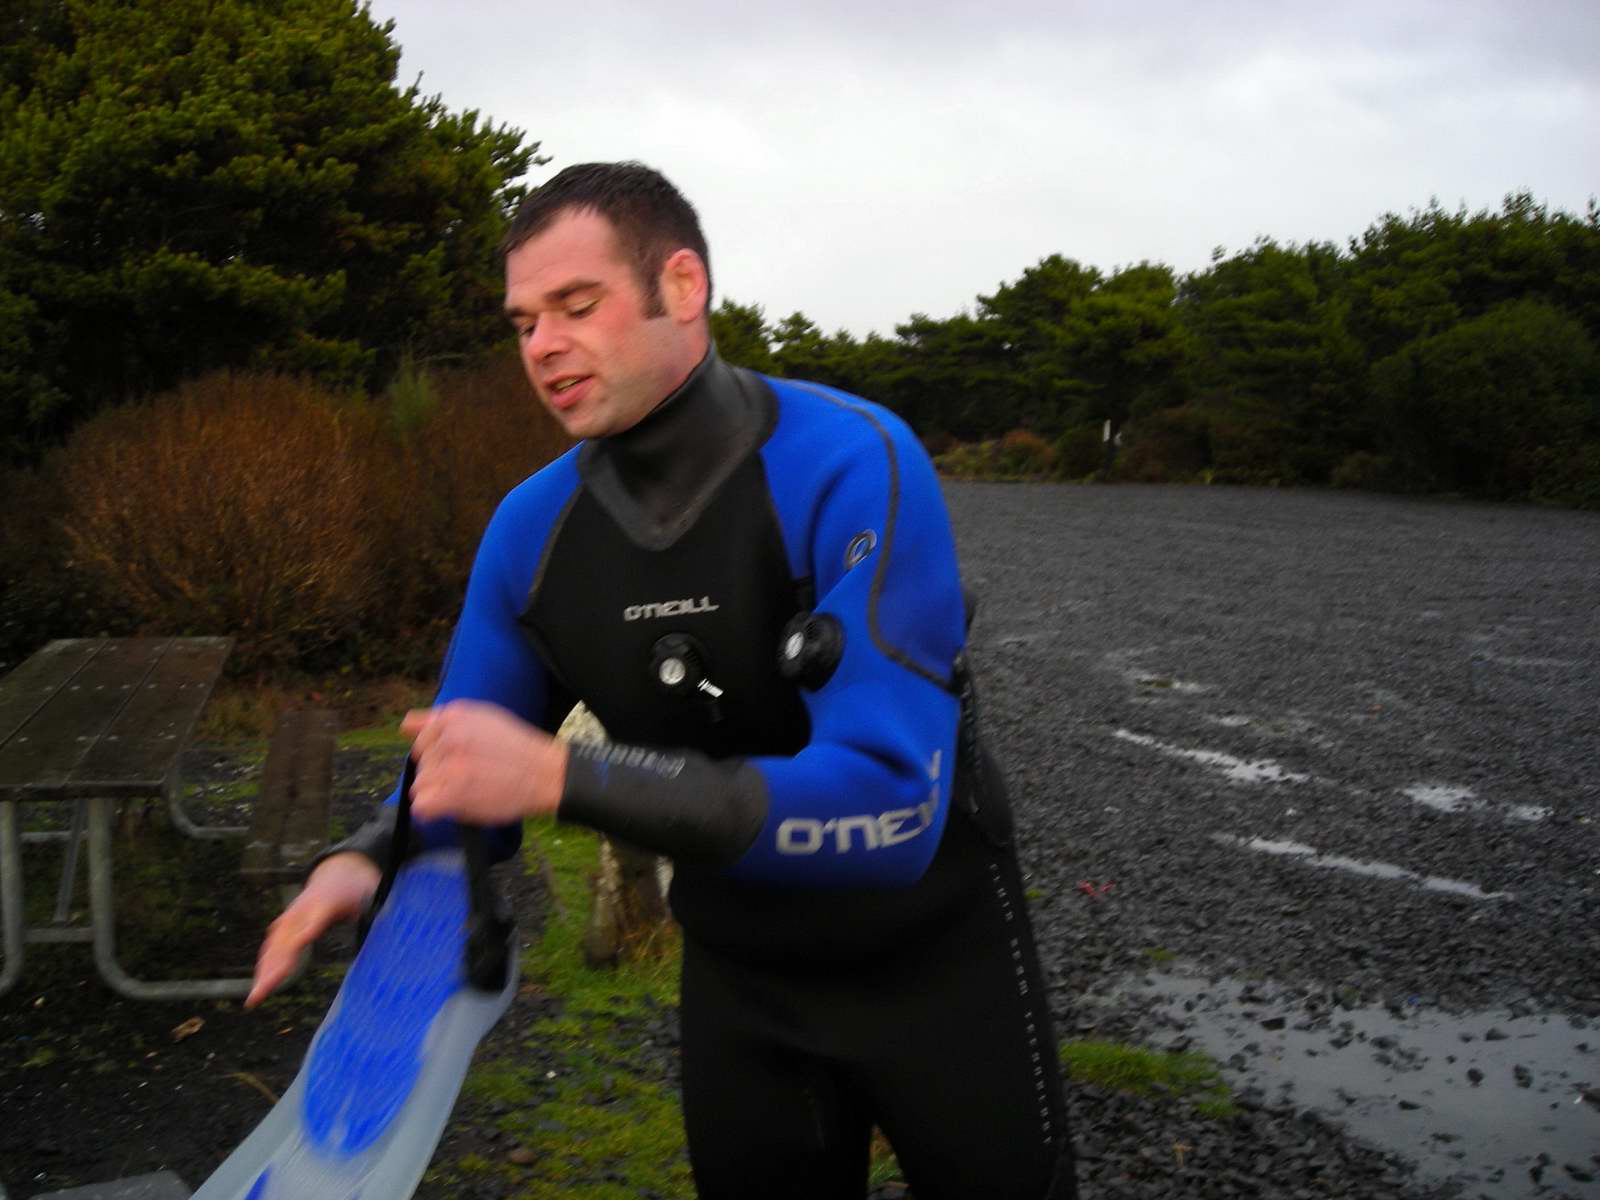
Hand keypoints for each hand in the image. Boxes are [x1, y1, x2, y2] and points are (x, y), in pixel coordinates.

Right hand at [245, 852, 379, 1007]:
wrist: (340, 869)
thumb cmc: (359, 887)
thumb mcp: (374, 896)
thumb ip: (377, 915)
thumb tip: (391, 939)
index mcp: (326, 903)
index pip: (313, 923)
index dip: (303, 936)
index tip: (294, 951)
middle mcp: (303, 910)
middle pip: (285, 940)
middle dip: (273, 966)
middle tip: (261, 993)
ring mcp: (292, 915)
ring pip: (274, 945)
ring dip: (264, 970)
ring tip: (256, 997)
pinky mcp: (286, 922)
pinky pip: (273, 944)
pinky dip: (265, 963)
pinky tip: (261, 984)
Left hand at [400, 700, 566, 825]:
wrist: (545, 773)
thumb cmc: (516, 748)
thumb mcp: (481, 719)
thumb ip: (439, 721)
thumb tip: (404, 726)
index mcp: (453, 716)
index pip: (421, 742)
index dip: (439, 756)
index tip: (463, 761)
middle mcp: (449, 737)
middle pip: (420, 765)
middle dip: (439, 774)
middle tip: (471, 775)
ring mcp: (450, 765)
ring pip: (420, 786)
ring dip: (439, 793)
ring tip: (468, 790)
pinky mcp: (453, 793)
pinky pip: (422, 805)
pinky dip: (433, 810)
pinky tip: (454, 805)